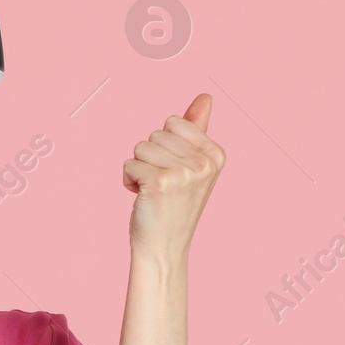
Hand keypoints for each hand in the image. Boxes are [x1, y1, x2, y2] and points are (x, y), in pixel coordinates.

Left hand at [122, 93, 226, 259]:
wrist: (164, 247)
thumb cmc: (174, 205)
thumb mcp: (192, 166)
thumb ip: (196, 129)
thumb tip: (205, 97)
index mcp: (216, 155)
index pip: (174, 122)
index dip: (165, 145)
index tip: (175, 171)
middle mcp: (203, 163)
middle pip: (156, 134)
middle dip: (151, 157)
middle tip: (163, 186)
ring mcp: (183, 173)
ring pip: (140, 147)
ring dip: (140, 168)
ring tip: (153, 192)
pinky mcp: (160, 182)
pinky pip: (129, 164)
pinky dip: (129, 180)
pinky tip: (143, 198)